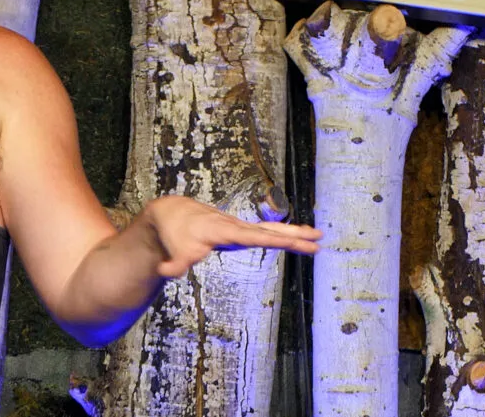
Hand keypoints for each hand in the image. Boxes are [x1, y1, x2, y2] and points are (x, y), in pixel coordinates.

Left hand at [142, 195, 320, 277]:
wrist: (172, 213)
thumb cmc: (175, 233)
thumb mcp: (173, 251)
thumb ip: (173, 263)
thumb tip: (165, 271)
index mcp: (223, 230)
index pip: (253, 236)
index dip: (274, 239)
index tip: (295, 241)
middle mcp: (235, 226)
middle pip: (268, 231)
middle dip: (293, 234)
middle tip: (319, 238)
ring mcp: (239, 228)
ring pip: (270, 230)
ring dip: (294, 232)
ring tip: (318, 236)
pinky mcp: (239, 231)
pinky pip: (265, 232)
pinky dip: (282, 233)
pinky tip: (298, 235)